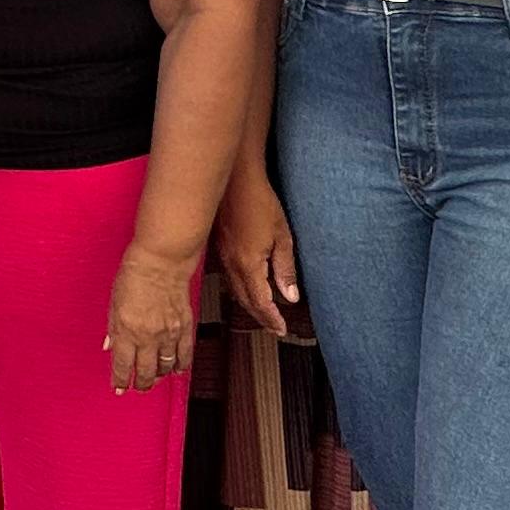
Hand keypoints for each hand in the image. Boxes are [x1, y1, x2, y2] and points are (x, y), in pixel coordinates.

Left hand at [107, 243, 202, 391]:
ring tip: (154, 378)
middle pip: (146, 372)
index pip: (123, 366)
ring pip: (166, 367)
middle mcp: (149, 335)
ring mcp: (169, 333)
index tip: (118, 386)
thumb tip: (110, 347)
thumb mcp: (113, 303)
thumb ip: (113, 329)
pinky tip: (176, 370)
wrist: (162, 261)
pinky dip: (180, 366)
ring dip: (159, 376)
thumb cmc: (135, 276)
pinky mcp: (185, 327)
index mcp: (127, 330)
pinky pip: (185, 355)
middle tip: (137, 387)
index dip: (120, 380)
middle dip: (140, 384)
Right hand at [212, 171, 303, 336]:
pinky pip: (229, 278)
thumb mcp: (282, 236)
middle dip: (260, 317)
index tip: (282, 329)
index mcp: (249, 265)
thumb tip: (290, 297)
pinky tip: (247, 288)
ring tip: (263, 313)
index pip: (261, 302)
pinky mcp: (219, 248)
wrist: (235, 179)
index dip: (272, 319)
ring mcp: (223, 257)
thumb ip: (285, 269)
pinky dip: (240, 290)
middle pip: (246, 301)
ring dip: (249, 305)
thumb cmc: (260, 202)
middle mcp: (232, 265)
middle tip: (274, 328)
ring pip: (235, 291)